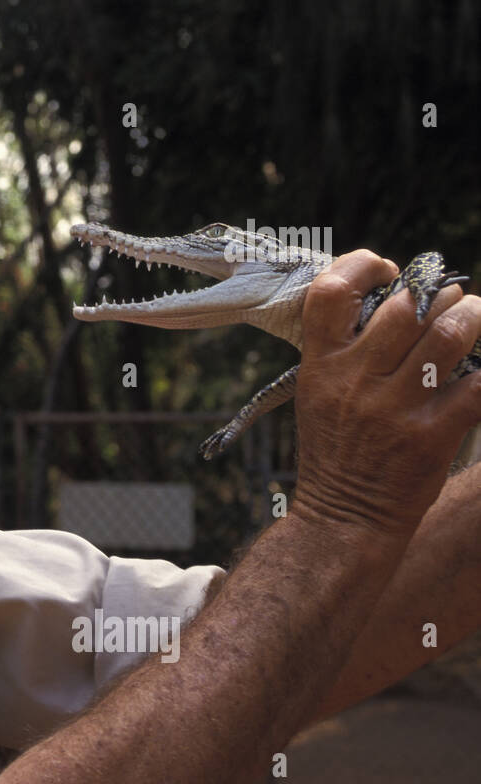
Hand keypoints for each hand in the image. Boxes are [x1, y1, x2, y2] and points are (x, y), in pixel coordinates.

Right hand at [292, 250, 480, 535]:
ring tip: (477, 318)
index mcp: (321, 365)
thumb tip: (399, 302)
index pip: (329, 292)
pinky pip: (479, 385)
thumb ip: (346, 351)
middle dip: (438, 294)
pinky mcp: (431, 434)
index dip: (361, 265)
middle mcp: (355, 380)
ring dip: (473, 317)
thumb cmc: (336, 451)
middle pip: (405, 307)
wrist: (345, 518)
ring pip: (449, 335)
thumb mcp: (319, 394)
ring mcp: (393, 407)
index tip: (387, 270)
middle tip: (451, 301)